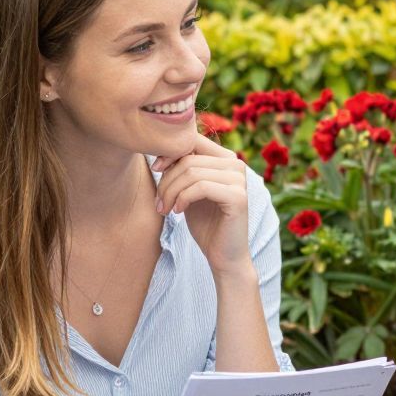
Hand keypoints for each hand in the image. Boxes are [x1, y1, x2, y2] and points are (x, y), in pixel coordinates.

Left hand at [152, 134, 252, 276]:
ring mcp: (240, 180)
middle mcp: (237, 165)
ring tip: (165, 209)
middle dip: (167, 181)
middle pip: (189, 159)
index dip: (169, 152)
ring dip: (171, 192)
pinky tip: (178, 212)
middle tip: (159, 203)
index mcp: (226, 159)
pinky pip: (200, 187)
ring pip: (192, 172)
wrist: (223, 255)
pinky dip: (183, 199)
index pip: (192, 140)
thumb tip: (160, 151)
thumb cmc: (205, 223)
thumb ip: (183, 168)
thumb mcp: (189, 190)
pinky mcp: (238, 197)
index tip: (156, 171)